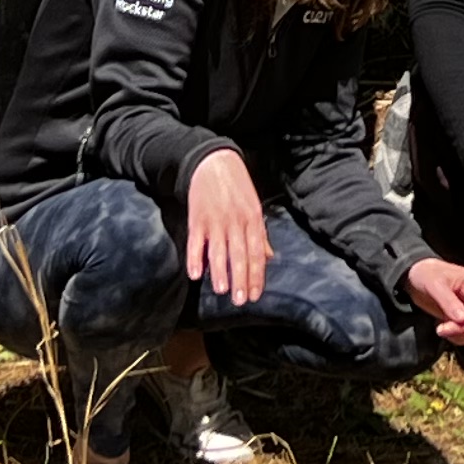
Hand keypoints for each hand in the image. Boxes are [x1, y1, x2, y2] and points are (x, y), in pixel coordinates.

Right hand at [183, 147, 267, 303]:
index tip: (255, 295)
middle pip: (239, 255)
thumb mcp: (254, 206)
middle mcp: (235, 221)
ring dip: (220, 271)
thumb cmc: (237, 187)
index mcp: (252, 219)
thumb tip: (270, 257)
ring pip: (218, 250)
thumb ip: (260, 234)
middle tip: (239, 301)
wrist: (214, 161)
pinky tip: (195, 274)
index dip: (256, 275)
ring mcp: (215, 220)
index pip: (256, 252)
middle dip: (240, 279)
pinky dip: (194, 258)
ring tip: (222, 291)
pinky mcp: (197, 218)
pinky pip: (195, 242)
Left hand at [404, 258, 463, 345]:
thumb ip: (448, 301)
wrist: (414, 276)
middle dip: (463, 329)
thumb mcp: (435, 284)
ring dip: (457, 334)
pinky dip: (453, 334)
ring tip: (440, 328)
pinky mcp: (458, 316)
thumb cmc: (426, 273)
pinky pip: (462, 331)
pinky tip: (440, 327)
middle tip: (443, 329)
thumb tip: (462, 319)